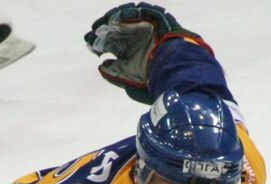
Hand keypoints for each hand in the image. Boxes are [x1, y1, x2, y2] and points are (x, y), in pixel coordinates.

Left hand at [84, 4, 200, 103]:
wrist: (179, 75)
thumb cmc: (158, 83)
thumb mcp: (132, 83)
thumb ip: (116, 76)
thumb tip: (101, 67)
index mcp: (133, 55)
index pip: (112, 45)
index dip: (100, 44)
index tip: (91, 46)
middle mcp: (138, 41)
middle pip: (115, 32)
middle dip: (102, 33)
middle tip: (92, 35)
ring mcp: (145, 30)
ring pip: (124, 21)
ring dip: (111, 23)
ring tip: (101, 26)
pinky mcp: (155, 21)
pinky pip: (138, 13)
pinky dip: (126, 15)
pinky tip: (114, 20)